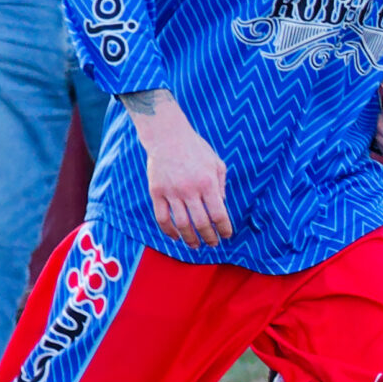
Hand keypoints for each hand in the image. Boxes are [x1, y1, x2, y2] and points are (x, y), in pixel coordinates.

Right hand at [136, 104, 231, 246]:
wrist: (167, 136)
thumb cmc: (195, 149)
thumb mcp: (216, 163)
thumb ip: (221, 185)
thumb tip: (222, 206)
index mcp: (208, 182)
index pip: (219, 214)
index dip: (224, 229)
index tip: (226, 236)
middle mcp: (190, 189)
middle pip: (201, 223)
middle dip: (209, 238)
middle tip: (213, 244)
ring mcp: (171, 191)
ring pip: (182, 224)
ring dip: (190, 239)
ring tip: (196, 245)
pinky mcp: (156, 192)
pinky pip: (162, 218)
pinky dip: (169, 232)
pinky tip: (176, 237)